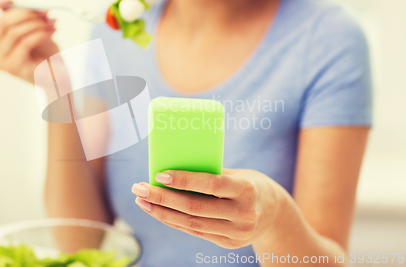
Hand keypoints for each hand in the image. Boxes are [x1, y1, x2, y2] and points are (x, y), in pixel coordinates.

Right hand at [0, 0, 59, 82]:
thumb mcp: (28, 24)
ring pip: (13, 32)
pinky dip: (39, 34)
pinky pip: (24, 43)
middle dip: (25, 13)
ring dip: (35, 24)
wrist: (58, 74)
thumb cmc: (44, 50)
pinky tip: (50, 33)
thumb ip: (13, 9)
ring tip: (50, 24)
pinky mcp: (11, 67)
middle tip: (44, 12)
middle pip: (1, 22)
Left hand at [131, 169, 281, 248]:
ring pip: (191, 223)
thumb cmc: (249, 184)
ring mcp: (236, 232)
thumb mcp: (238, 174)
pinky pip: (195, 232)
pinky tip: (158, 211)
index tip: (160, 174)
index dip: (185, 180)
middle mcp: (243, 214)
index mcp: (247, 190)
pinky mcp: (229, 244)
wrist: (275, 214)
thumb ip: (211, 174)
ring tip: (142, 200)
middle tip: (139, 187)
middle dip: (162, 198)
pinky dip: (174, 221)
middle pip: (195, 207)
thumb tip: (172, 170)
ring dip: (162, 212)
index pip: (212, 184)